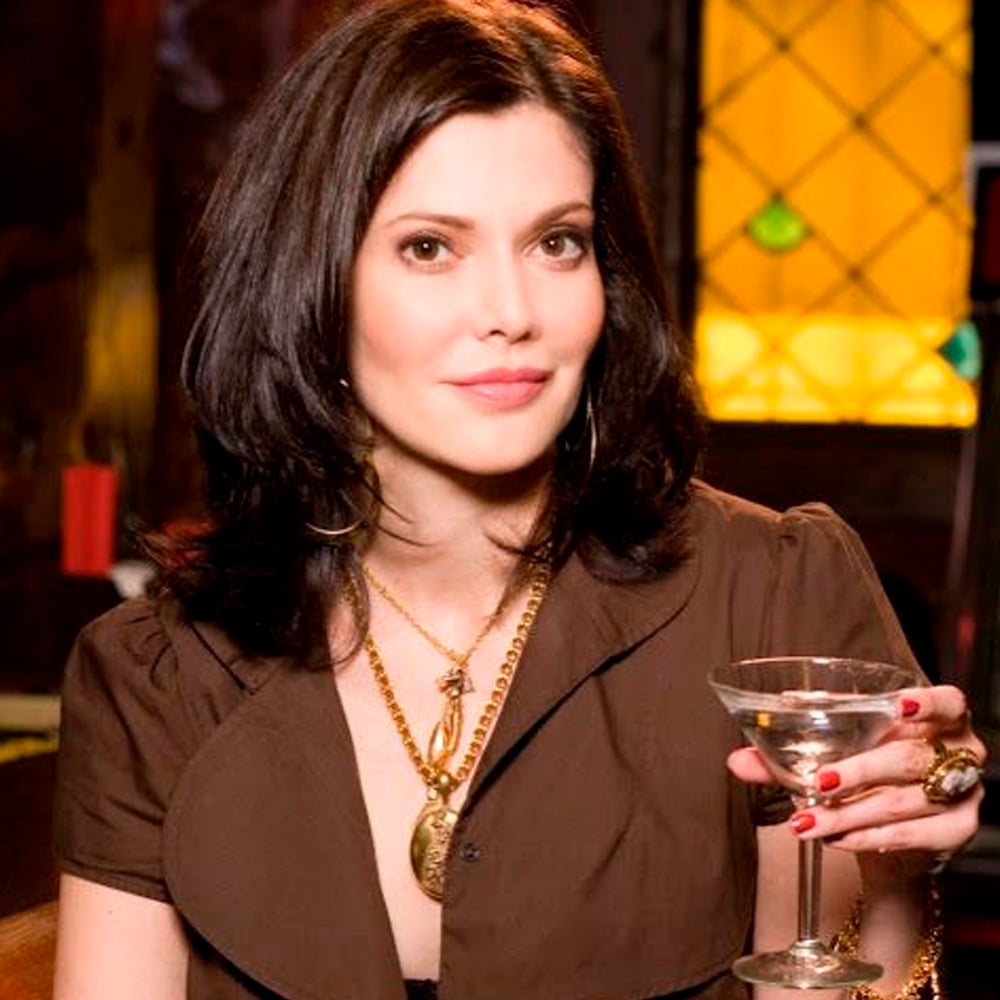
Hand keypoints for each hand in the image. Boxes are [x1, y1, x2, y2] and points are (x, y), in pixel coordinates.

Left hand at [728, 685, 985, 881]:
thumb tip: (737, 760)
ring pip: (904, 802)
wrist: (894, 832)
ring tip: (806, 823)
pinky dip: (868, 837)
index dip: (927, 702)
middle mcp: (958, 751)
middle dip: (859, 771)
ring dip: (850, 814)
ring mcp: (964, 793)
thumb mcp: (831, 753)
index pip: (947, 701)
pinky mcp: (957, 831)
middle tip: (817, 782)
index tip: (897, 706)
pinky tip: (837, 838)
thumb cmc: (865, 774)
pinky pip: (912, 835)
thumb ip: (785, 753)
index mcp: (935, 717)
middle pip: (911, 758)